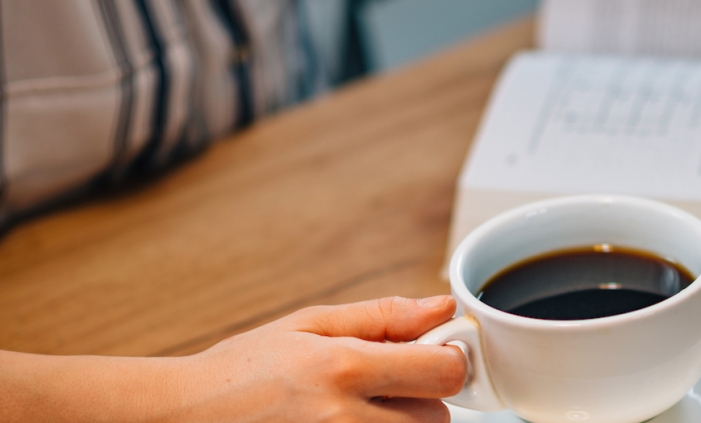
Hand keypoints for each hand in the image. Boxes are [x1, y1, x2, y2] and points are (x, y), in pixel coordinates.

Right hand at [0, 296, 466, 422]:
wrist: (185, 416)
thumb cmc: (244, 369)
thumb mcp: (311, 325)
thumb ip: (385, 317)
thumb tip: (444, 308)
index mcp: (343, 370)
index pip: (444, 373)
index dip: (449, 361)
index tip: (434, 356)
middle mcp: (345, 421)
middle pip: (437, 417)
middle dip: (420, 398)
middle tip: (380, 385)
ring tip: (357, 407)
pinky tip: (345, 422)